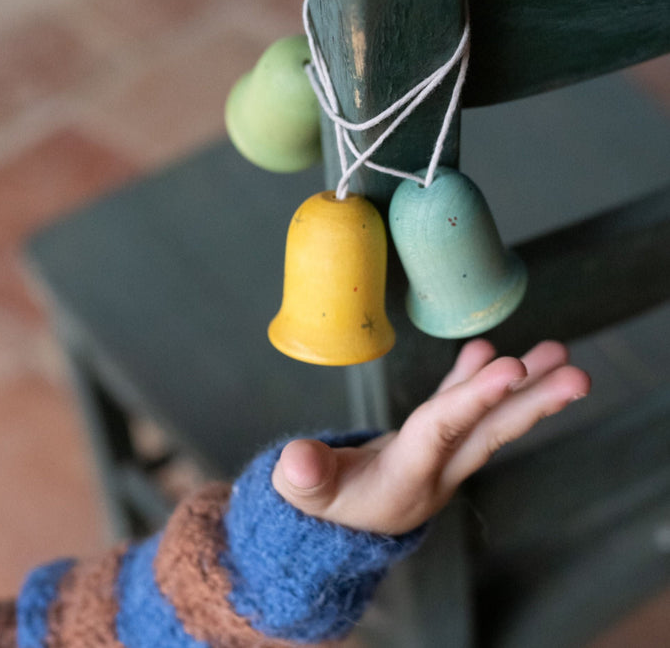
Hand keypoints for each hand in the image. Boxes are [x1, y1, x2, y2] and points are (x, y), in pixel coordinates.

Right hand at [272, 339, 589, 535]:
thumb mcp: (305, 498)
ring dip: (524, 387)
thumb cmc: (322, 509)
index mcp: (406, 478)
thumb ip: (304, 479)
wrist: (341, 524)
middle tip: (578, 375)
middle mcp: (436, 468)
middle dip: (533, 403)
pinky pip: (460, 406)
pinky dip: (476, 379)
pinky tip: (491, 350)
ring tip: (559, 353)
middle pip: (490, 431)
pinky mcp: (432, 441)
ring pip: (487, 417)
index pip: (444, 432)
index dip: (474, 399)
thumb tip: (297, 459)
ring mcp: (440, 454)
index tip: (512, 370)